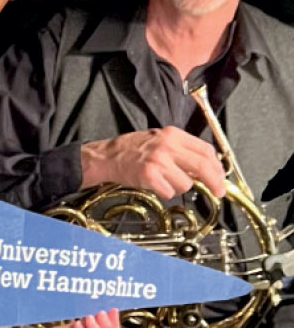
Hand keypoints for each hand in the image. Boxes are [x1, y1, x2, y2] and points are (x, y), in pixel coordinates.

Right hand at [80, 126, 225, 198]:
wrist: (107, 157)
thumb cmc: (132, 150)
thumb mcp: (160, 141)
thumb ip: (182, 150)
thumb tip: (204, 167)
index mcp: (173, 134)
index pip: (205, 150)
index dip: (216, 166)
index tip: (220, 177)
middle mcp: (168, 145)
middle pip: (202, 165)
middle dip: (214, 182)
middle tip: (218, 192)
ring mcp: (158, 160)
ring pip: (185, 183)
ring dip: (179, 188)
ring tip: (165, 182)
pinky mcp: (149, 175)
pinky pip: (169, 192)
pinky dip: (165, 192)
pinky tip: (155, 186)